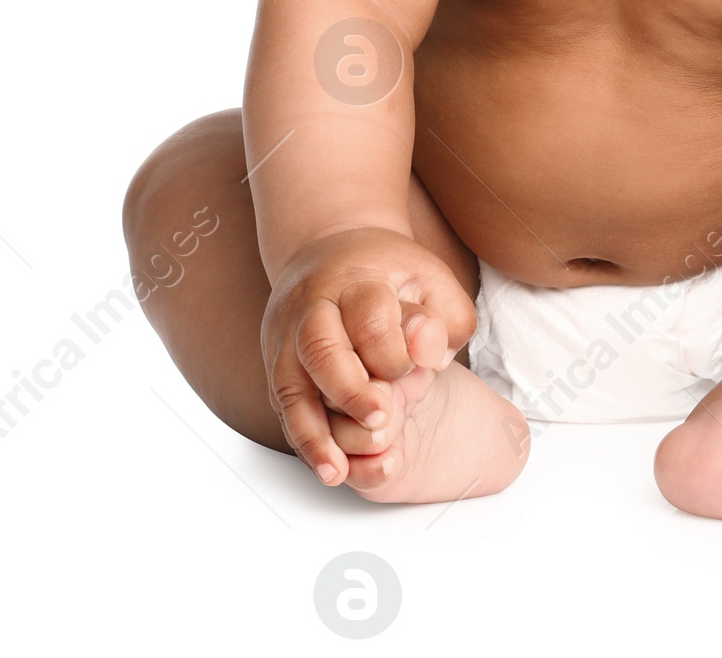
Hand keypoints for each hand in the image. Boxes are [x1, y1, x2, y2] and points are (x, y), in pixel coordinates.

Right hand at [261, 226, 476, 486]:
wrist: (327, 252)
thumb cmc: (386, 274)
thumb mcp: (429, 278)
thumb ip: (444, 316)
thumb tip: (428, 355)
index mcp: (356, 279)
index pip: (370, 316)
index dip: (395, 351)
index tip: (414, 366)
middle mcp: (313, 307)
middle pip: (320, 347)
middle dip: (350, 389)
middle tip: (383, 416)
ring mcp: (287, 338)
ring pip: (291, 385)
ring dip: (316, 432)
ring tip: (340, 469)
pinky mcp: (278, 367)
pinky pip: (284, 409)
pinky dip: (305, 442)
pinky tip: (329, 468)